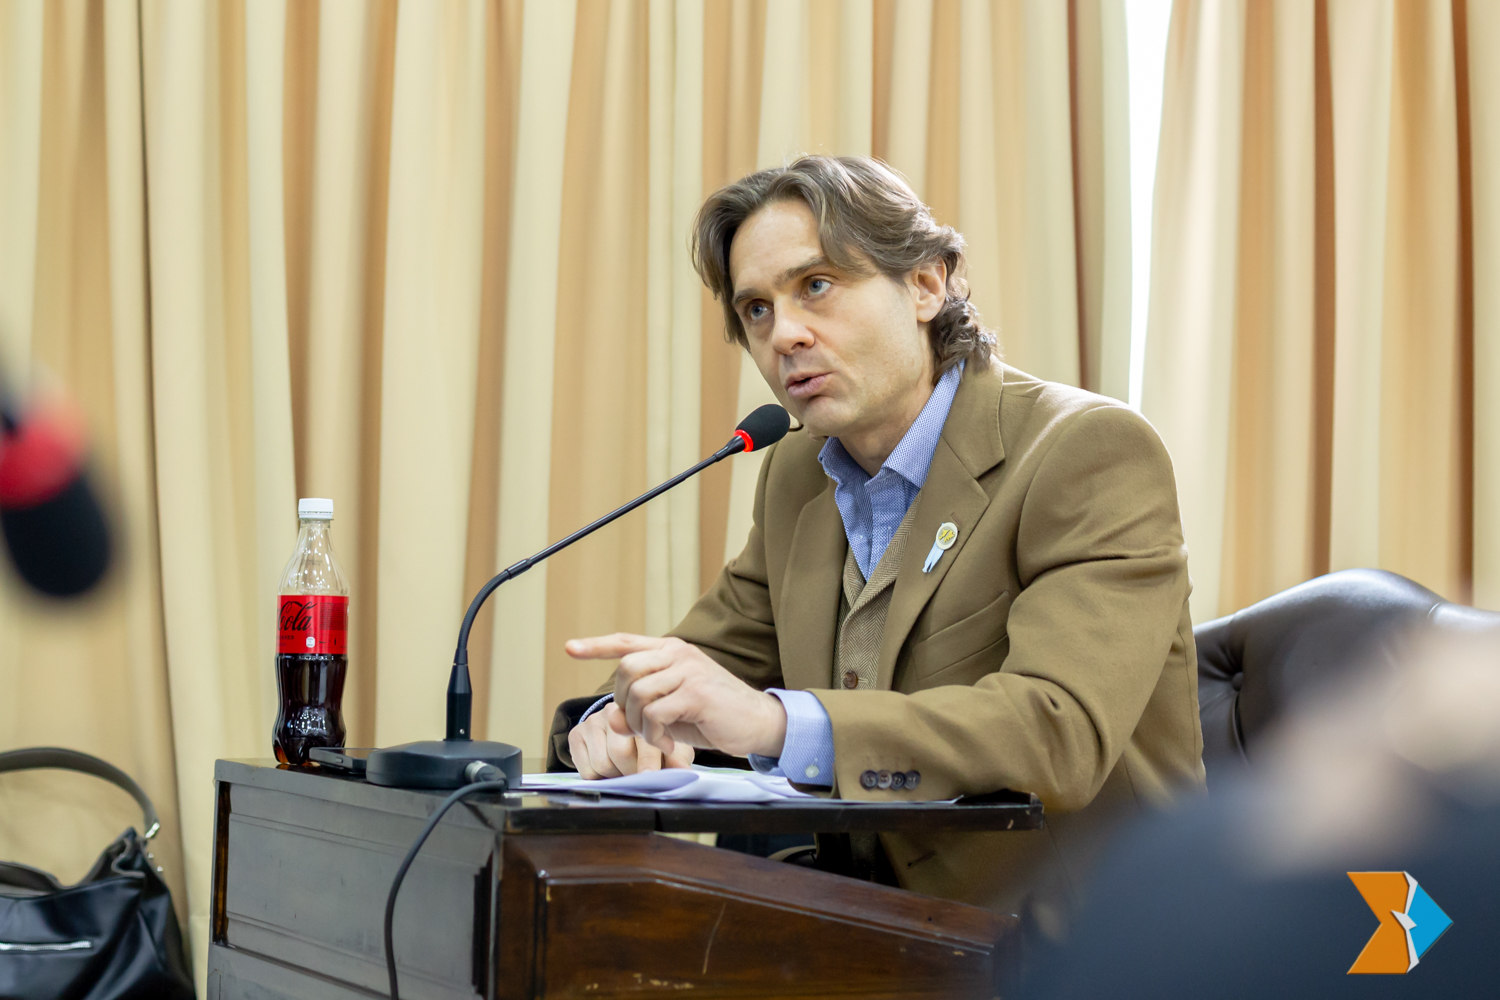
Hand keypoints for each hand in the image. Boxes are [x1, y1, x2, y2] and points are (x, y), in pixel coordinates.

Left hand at [565, 633, 787, 757]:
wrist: (758, 722)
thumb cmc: (713, 716)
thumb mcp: (671, 710)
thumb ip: (641, 708)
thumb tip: (613, 716)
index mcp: (672, 651)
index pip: (626, 642)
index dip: (596, 645)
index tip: (570, 648)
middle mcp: (679, 654)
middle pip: (626, 670)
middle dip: (624, 703)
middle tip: (641, 725)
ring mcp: (688, 671)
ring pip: (638, 694)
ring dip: (640, 724)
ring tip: (657, 737)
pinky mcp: (696, 693)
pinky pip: (655, 714)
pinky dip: (654, 735)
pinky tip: (668, 743)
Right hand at [568, 707, 694, 778]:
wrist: (623, 729)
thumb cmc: (652, 740)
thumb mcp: (670, 746)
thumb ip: (677, 759)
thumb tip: (683, 774)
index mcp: (640, 711)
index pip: (642, 741)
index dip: (647, 764)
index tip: (650, 778)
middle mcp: (614, 711)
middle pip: (619, 754)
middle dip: (630, 773)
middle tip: (639, 780)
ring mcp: (593, 721)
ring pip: (601, 763)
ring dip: (614, 776)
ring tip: (624, 773)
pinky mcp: (577, 734)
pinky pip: (585, 768)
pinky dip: (597, 777)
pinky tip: (608, 770)